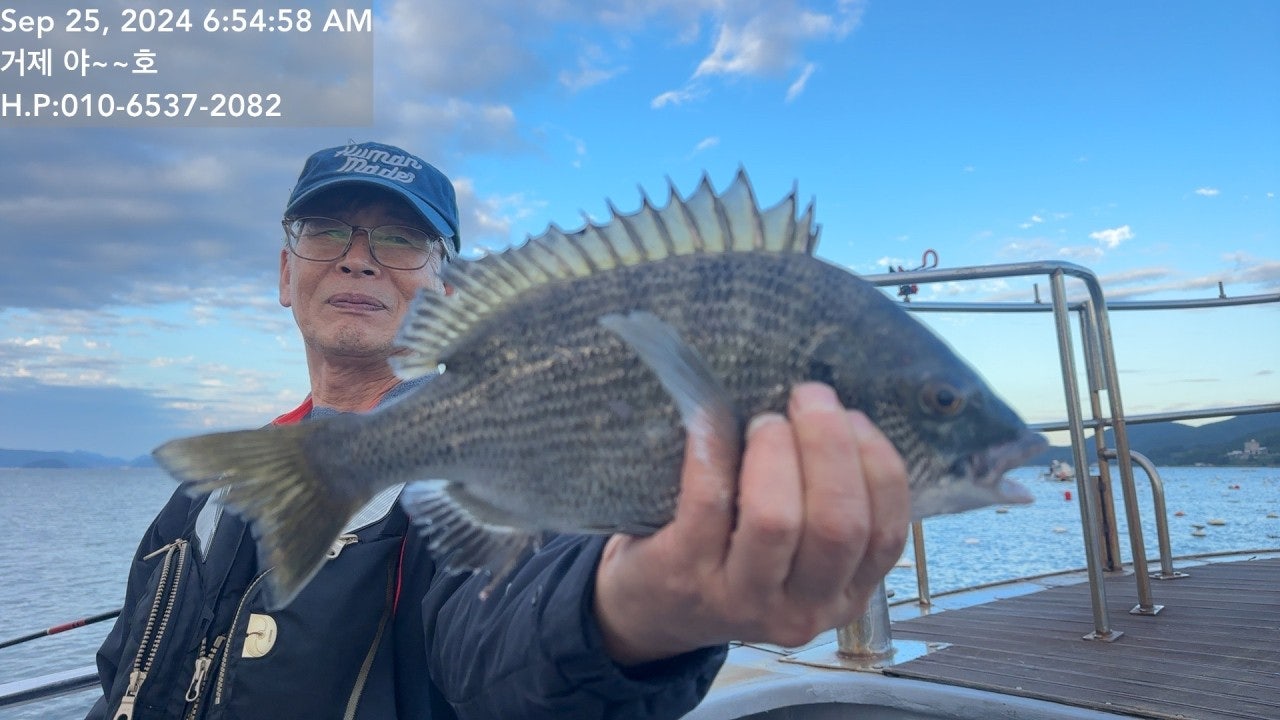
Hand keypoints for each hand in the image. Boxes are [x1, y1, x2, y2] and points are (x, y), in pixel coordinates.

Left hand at [593, 382, 910, 665]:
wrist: (653, 606)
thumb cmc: (736, 555)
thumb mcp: (800, 552)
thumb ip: (828, 502)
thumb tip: (839, 410)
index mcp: (846, 596)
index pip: (887, 533)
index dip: (877, 463)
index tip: (853, 416)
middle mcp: (803, 611)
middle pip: (839, 524)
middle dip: (829, 445)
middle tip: (808, 397)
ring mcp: (741, 600)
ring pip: (777, 520)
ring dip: (776, 451)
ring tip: (765, 420)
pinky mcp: (686, 577)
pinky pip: (709, 502)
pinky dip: (715, 449)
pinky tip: (711, 418)